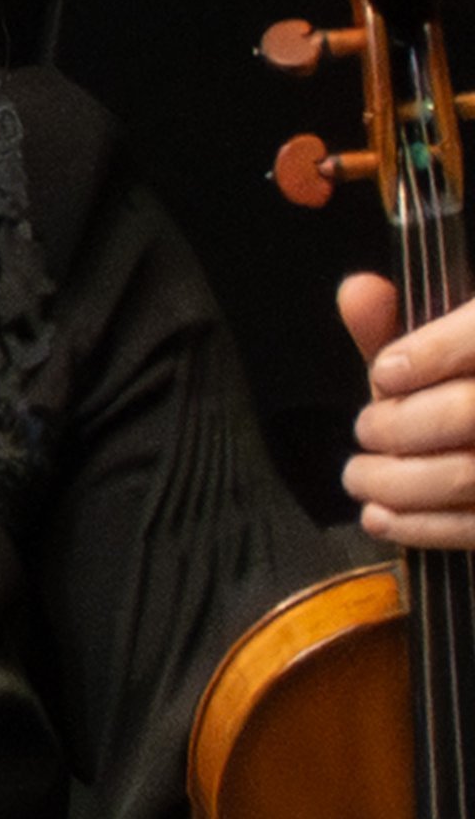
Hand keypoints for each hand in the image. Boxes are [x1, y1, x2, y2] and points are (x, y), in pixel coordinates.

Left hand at [343, 269, 474, 553]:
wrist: (473, 440)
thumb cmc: (459, 390)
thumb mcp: (443, 351)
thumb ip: (397, 324)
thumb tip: (355, 291)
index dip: (431, 354)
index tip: (386, 372)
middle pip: (468, 412)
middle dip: (400, 425)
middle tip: (367, 428)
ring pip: (464, 476)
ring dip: (393, 481)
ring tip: (359, 475)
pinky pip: (469, 527)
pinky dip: (416, 526)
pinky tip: (379, 514)